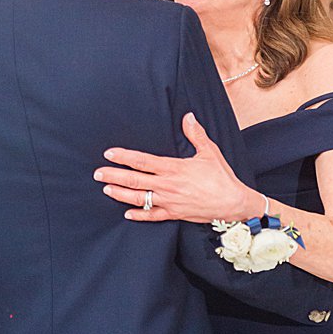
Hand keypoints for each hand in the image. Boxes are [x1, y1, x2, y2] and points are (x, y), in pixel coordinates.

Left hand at [97, 113, 261, 223]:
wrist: (234, 203)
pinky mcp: (174, 214)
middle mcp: (168, 185)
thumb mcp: (209, 152)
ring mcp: (169, 201)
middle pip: (135, 180)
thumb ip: (195, 134)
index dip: (124, 157)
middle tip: (97, 173)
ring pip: (139, 198)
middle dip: (114, 176)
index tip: (109, 154)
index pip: (143, 161)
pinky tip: (126, 214)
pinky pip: (153, 216)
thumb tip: (188, 117)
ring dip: (120, 194)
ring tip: (106, 189)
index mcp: (173, 168)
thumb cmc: (221, 177)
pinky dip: (139, 215)